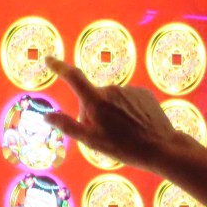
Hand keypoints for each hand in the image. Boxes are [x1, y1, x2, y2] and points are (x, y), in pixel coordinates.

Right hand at [44, 56, 178, 168]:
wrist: (160, 147)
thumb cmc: (123, 147)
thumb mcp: (91, 141)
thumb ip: (67, 125)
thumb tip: (46, 115)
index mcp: (96, 101)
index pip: (73, 78)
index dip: (59, 67)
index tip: (48, 59)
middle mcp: (111, 89)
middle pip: (94, 97)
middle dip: (93, 112)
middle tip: (105, 134)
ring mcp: (129, 89)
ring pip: (112, 100)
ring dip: (112, 112)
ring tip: (124, 132)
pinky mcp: (143, 92)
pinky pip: (127, 99)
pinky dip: (127, 110)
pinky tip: (135, 125)